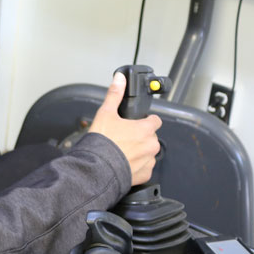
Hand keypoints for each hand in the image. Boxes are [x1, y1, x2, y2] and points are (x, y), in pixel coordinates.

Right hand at [88, 72, 161, 186]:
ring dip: (139, 151)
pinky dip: (136, 165)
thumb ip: (115, 94)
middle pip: (151, 137)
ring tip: (122, 151)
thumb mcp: (106, 113)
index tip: (138, 122)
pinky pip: (145, 167)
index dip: (147, 120)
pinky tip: (124, 162)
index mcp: (145, 129)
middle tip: (124, 137)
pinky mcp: (145, 174)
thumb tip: (119, 79)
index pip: (155, 120)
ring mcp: (149, 161)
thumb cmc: (103, 142)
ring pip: (148, 152)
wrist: (98, 168)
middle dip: (140, 136)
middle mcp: (151, 145)